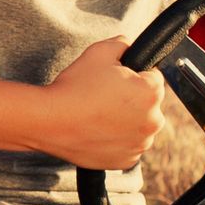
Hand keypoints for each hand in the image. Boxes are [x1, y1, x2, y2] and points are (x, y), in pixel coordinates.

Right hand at [40, 37, 173, 170]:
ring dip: (127, 120)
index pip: (154, 77)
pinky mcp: (126, 160)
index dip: (134, 74)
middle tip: (105, 96)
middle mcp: (153, 121)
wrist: (50, 121)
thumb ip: (124, 43)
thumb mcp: (100, 51)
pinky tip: (99, 130)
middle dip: (133, 99)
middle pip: (149, 103)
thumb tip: (129, 46)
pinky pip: (128, 145)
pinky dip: (118, 140)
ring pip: (139, 126)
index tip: (115, 79)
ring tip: (100, 114)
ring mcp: (140, 144)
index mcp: (152, 93)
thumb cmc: (75, 87)